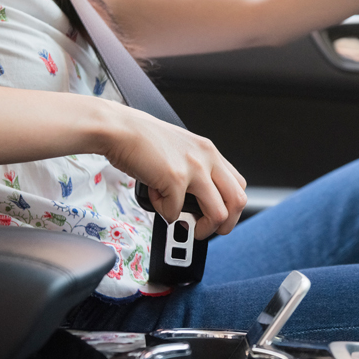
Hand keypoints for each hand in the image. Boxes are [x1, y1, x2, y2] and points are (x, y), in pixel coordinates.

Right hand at [100, 104, 246, 238]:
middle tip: (207, 230)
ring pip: (219, 214)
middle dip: (225, 224)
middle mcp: (207, 158)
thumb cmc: (142, 140)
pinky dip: (165, 213)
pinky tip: (155, 199)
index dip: (230, 207)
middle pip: (238, 201)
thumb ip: (195, 170)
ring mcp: (194, 168)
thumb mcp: (181, 149)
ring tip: (186, 226)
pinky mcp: (175, 179)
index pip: (238, 185)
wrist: (119, 128)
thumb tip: (199, 201)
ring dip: (203, 229)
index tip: (216, 217)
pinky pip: (176, 213)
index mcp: (210, 152)